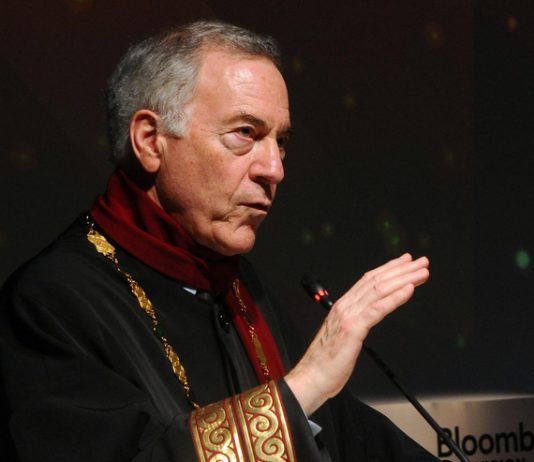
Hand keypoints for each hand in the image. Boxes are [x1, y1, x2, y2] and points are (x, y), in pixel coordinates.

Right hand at [285, 253, 428, 414]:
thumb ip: (355, 323)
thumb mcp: (344, 336)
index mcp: (343, 306)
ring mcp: (349, 316)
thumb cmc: (327, 362)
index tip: (405, 262)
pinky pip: (378, 309)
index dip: (388, 269)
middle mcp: (345, 306)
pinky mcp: (353, 329)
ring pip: (379, 290)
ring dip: (404, 279)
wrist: (312, 377)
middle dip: (402, 270)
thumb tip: (368, 317)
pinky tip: (409, 290)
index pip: (368, 280)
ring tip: (421, 273)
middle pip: (377, 281)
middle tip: (421, 262)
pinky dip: (395, 297)